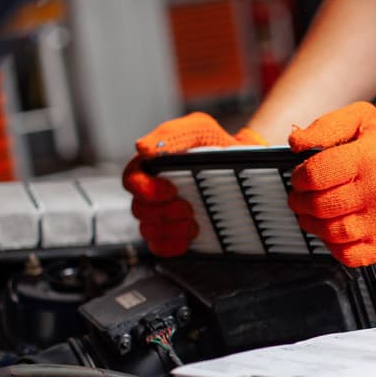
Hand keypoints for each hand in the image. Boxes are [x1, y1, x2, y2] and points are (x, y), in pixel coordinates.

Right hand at [122, 112, 265, 256]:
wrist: (244, 164)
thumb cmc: (217, 144)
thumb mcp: (199, 130)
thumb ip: (172, 134)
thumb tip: (143, 149)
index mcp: (152, 167)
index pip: (131, 181)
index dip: (146, 189)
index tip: (170, 189)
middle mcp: (152, 191)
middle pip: (139, 210)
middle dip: (163, 212)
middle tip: (187, 208)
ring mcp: (163, 214)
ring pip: (148, 230)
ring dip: (170, 230)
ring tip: (193, 223)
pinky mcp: (175, 232)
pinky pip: (160, 247)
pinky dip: (171, 246)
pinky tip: (188, 239)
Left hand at [288, 102, 375, 266]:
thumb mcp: (362, 119)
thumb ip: (326, 126)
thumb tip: (296, 141)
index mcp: (368, 158)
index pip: (314, 175)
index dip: (298, 178)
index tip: (300, 179)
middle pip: (319, 206)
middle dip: (301, 202)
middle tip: (302, 198)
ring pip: (331, 233)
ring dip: (313, 225)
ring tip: (314, 215)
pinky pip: (348, 255)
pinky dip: (334, 246)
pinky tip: (335, 231)